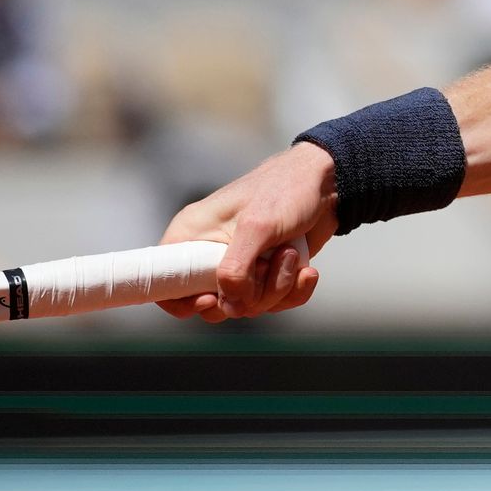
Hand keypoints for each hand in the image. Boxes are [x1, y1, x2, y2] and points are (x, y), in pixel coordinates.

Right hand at [164, 140, 335, 320]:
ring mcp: (240, 267)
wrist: (327, 184)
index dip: (181, 303)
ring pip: (248, 306)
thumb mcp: (257, 226)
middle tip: (269, 266)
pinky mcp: (266, 274)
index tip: (212, 300)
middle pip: (213, 305)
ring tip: (292, 254)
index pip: (163, 284)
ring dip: (277, 288)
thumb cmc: (285, 191)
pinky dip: (294, 291)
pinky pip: (274, 303)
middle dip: (248, 297)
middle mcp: (209, 254)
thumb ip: (235, 268)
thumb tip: (229, 303)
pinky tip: (307, 271)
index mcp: (191, 235)